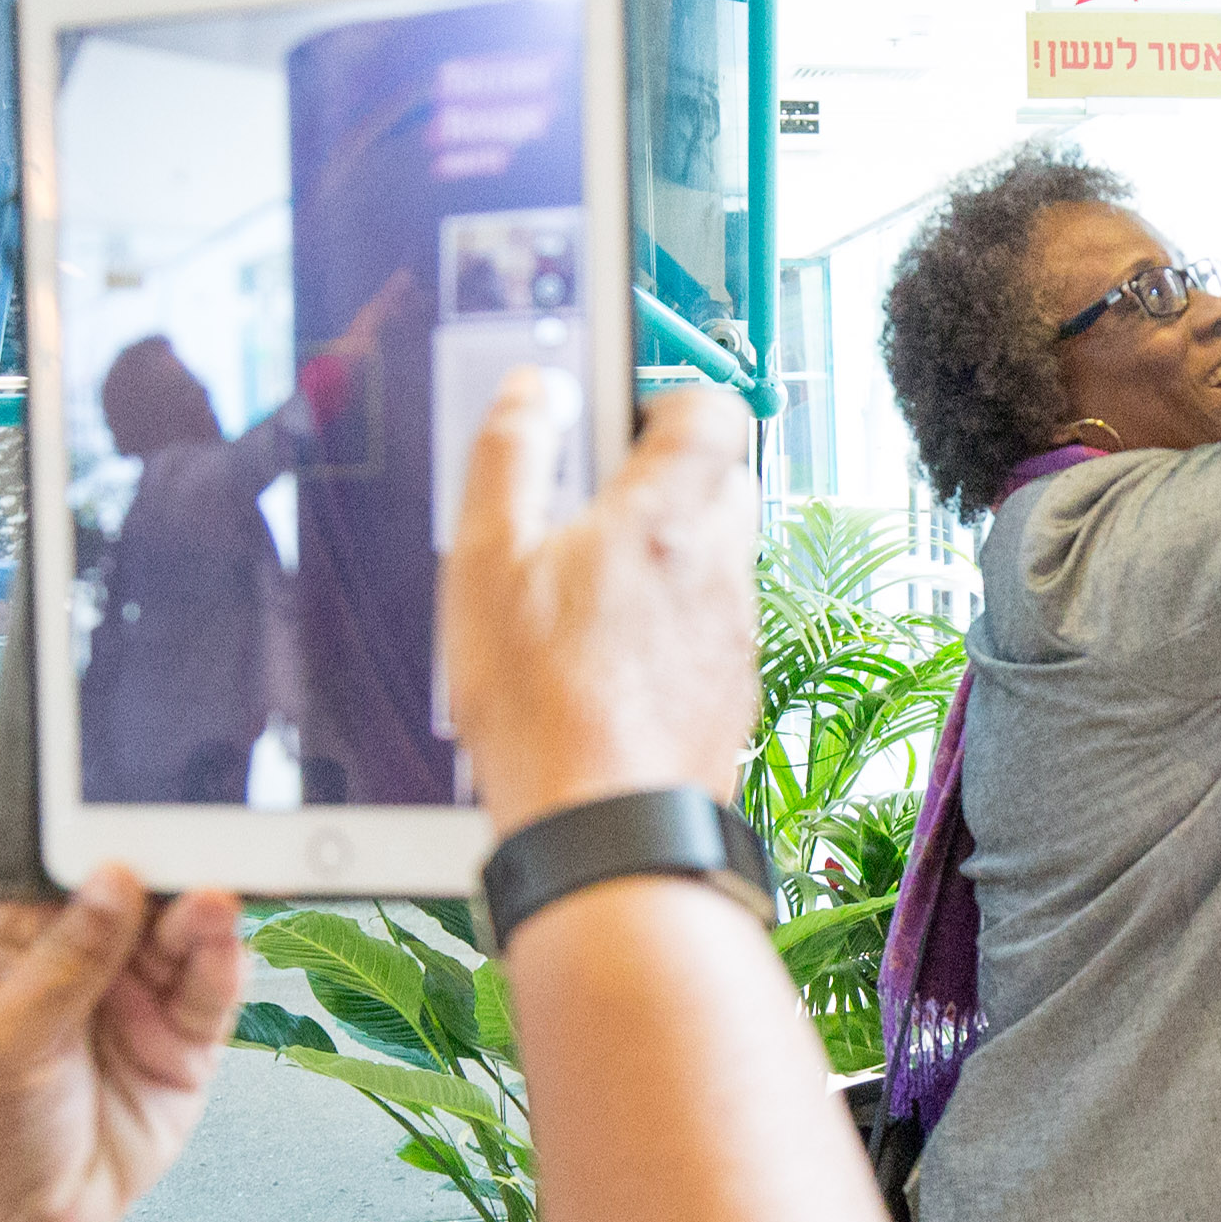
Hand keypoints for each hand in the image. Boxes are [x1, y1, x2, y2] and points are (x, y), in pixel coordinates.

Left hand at [0, 865, 246, 1221]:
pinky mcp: (181, 1051)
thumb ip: (68, 958)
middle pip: (143, 900)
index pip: (75, 873)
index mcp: (27, 942)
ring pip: (184, 943)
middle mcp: (89, 966)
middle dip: (172, 874)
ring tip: (214, 900)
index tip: (142, 813)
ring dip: (202, 919)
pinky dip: (224, 971)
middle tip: (198, 851)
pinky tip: (226, 948)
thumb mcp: (7, 1035)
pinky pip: (211, 999)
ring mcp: (139, 1007)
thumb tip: (112, 879)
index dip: (109, 841)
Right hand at [444, 374, 755, 835]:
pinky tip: (608, 663)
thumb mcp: (486, 561)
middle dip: (666, 479)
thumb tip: (532, 391)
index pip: (710, 409)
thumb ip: (510, 459)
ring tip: (586, 599)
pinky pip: (710, 630)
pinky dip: (670, 627)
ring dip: (665, 558)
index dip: (665, 399)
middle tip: (590, 510)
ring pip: (716, 559)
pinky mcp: (731, 691)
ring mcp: (733, 633)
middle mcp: (719, 567)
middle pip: (722, 480)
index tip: (614, 420)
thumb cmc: (542, 704)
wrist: (604, 830)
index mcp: (665, 517)